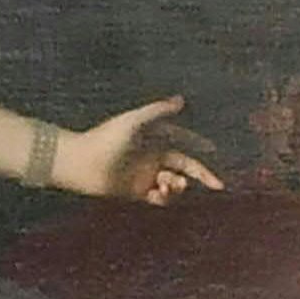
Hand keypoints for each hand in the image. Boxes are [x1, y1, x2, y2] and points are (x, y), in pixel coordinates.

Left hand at [65, 98, 223, 204]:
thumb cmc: (105, 138)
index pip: (183, 142)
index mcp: (154, 139)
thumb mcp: (134, 121)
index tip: (214, 150)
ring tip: (171, 183)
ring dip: (179, 185)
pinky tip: (160, 191)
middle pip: (185, 167)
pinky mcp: (137, 192)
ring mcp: (145, 175)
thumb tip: (182, 101)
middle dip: (202, 175)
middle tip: (217, 185)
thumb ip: (157, 110)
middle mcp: (152, 157)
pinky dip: (165, 197)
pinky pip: (159, 197)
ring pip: (174, 184)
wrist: (82, 163)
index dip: (199, 145)